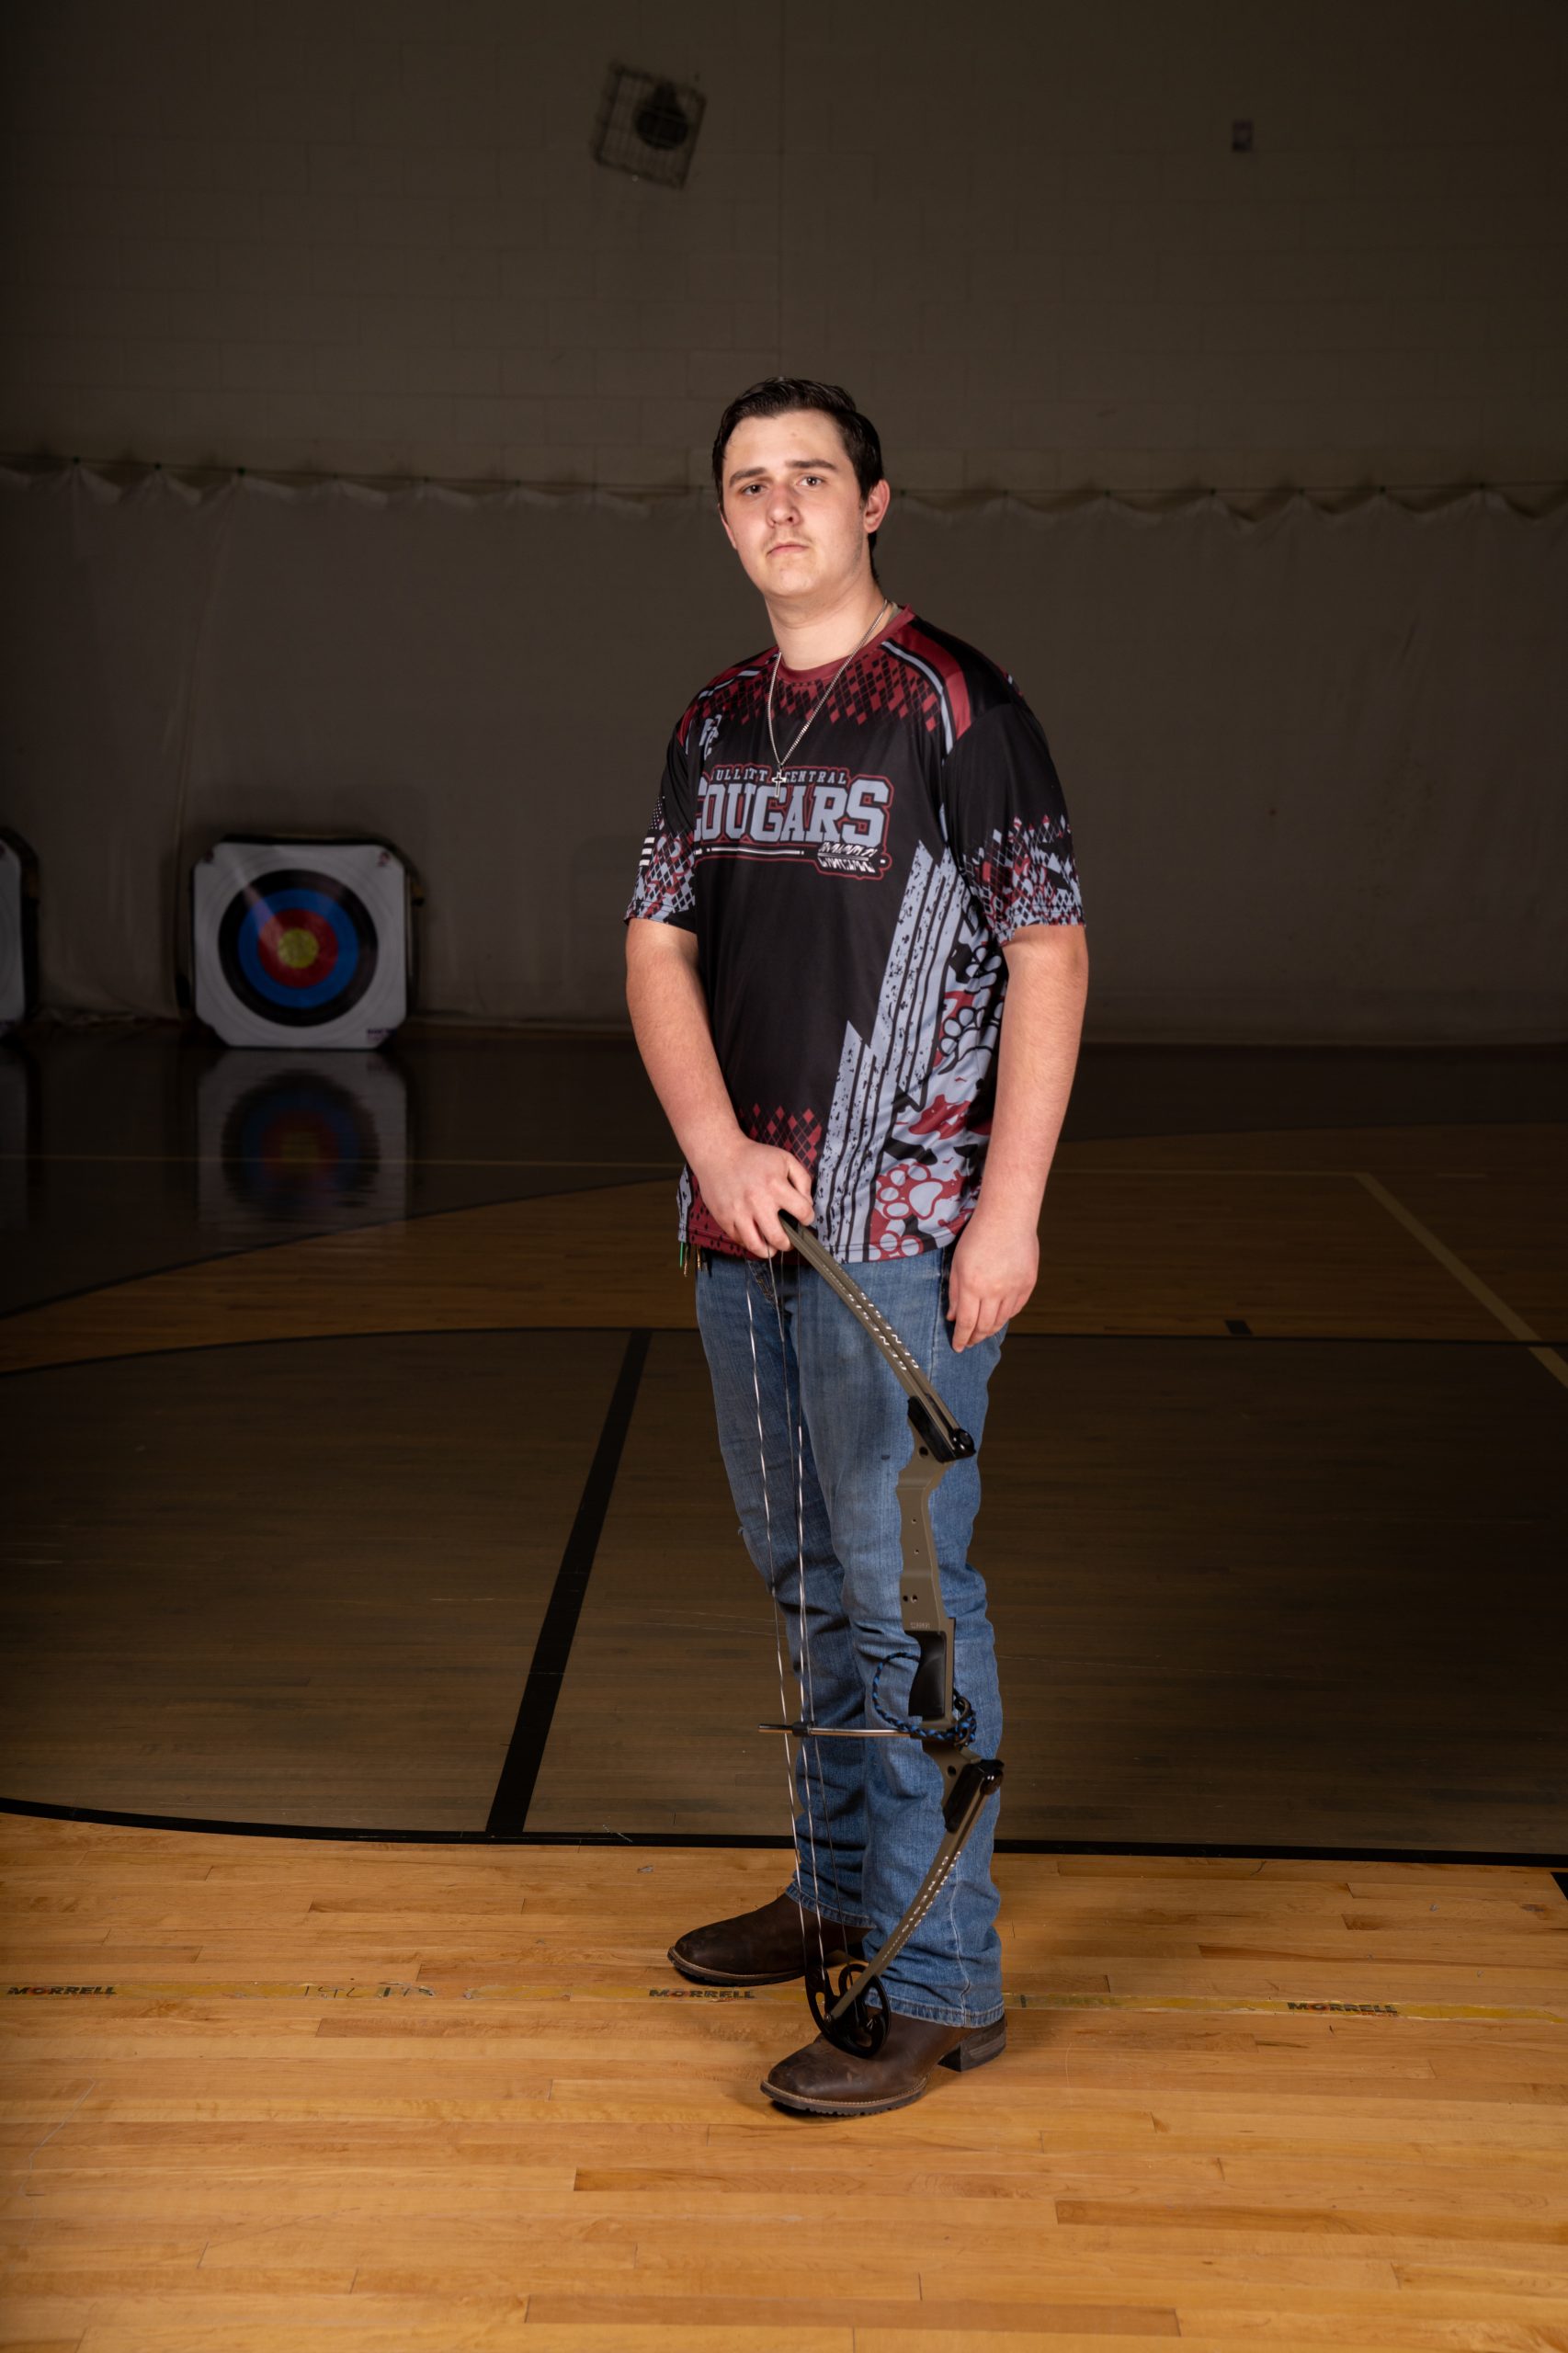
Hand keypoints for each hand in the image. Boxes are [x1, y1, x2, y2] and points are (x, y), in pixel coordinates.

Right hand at [690, 1133, 814, 1257]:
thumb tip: (807, 1203)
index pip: (803, 1213)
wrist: (719, 1153)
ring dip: (769, 1251)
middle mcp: (757, 1202)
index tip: (804, 1218)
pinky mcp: (724, 1218)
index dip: (808, 1218)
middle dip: (788, 1244)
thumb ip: (803, 1179)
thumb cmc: (754, 1157)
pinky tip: (755, 1236)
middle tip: (789, 1240)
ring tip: (772, 1247)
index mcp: (775, 1186)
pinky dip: (749, 1242)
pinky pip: (739, 1240)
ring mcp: (739, 1212)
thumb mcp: (785, 1159)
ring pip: (757, 1246)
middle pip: (779, 1238)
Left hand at [948, 1204, 1038, 1350]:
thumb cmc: (979, 1236)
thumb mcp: (958, 1264)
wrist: (1008, 1218)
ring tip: (982, 1332)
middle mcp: (995, 1291)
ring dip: (990, 1330)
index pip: (967, 1323)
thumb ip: (956, 1293)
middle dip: (975, 1338)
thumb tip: (954, 1317)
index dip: (961, 1339)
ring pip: (1001, 1320)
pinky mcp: (1028, 1284)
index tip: (958, 1347)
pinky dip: (1005, 1316)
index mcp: (973, 1286)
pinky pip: (1015, 1309)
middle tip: (969, 1342)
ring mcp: (1014, 1289)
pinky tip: (998, 1316)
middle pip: (985, 1327)